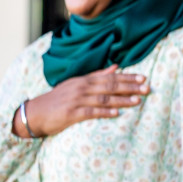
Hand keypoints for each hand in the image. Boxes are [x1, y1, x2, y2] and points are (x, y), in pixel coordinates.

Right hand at [16, 66, 147, 138]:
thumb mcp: (76, 84)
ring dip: (121, 100)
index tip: (143, 78)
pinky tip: (116, 114)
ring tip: (137, 101)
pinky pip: (90, 112)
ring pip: (103, 98)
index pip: (110, 77)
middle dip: (129, 87)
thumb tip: (116, 67)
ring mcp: (76, 100)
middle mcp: (81, 88)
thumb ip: (97, 76)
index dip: (127, 77)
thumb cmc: (59, 99)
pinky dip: (104, 112)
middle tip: (147, 88)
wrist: (35, 113)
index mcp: (84, 80)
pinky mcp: (71, 113)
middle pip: (109, 86)